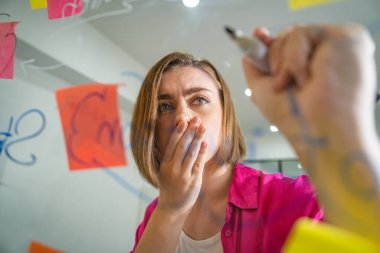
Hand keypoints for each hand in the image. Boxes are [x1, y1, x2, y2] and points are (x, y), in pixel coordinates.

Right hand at [157, 117, 207, 214]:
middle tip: (196, 120)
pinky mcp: (193, 181)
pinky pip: (198, 164)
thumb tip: (179, 139)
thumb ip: (171, 158)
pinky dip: (202, 153)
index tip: (183, 122)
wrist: (172, 207)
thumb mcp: (165, 172)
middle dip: (190, 132)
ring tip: (202, 128)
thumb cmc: (169, 186)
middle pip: (182, 147)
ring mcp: (183, 175)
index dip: (178, 132)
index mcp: (164, 165)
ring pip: (191, 153)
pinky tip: (205, 143)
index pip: (171, 145)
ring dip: (197, 139)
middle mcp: (173, 169)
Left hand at [242, 24, 375, 142]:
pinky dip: (295, 58)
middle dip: (274, 54)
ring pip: (293, 34)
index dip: (268, 39)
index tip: (258, 35)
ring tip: (296, 85)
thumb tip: (247, 54)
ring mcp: (329, 47)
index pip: (285, 44)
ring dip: (284, 62)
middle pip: (287, 35)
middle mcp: (317, 56)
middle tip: (278, 81)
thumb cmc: (292, 117)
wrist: (316, 127)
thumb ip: (255, 69)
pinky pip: (303, 34)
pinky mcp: (342, 39)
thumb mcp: (261, 90)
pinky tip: (305, 79)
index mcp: (302, 69)